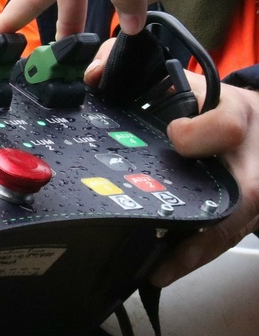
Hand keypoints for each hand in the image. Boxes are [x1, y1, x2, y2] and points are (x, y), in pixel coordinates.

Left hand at [84, 44, 258, 285]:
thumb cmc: (211, 104)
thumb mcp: (179, 75)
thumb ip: (127, 64)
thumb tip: (92, 75)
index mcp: (236, 116)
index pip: (229, 125)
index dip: (201, 133)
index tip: (175, 135)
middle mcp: (251, 162)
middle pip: (242, 193)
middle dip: (202, 214)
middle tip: (153, 227)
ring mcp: (251, 195)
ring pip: (231, 227)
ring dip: (192, 251)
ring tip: (154, 268)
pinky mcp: (245, 217)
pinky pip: (222, 243)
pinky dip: (191, 259)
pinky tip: (159, 272)